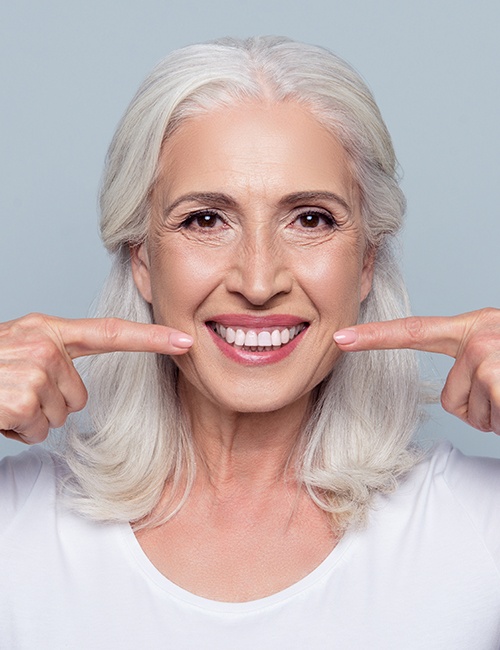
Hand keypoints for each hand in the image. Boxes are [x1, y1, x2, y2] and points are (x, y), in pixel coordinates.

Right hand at [0, 313, 192, 443]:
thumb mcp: (16, 348)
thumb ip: (51, 356)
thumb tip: (75, 390)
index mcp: (47, 330)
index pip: (109, 333)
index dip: (150, 339)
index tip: (184, 341)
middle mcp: (44, 344)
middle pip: (80, 395)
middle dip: (49, 403)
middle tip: (14, 391)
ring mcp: (34, 370)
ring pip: (59, 416)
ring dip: (30, 418)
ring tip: (3, 399)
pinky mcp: (23, 397)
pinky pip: (36, 430)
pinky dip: (15, 431)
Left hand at [334, 308, 499, 434]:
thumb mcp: (499, 351)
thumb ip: (468, 366)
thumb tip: (455, 397)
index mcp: (471, 327)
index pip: (413, 332)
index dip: (374, 336)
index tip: (340, 338)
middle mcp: (476, 336)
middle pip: (448, 398)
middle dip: (476, 409)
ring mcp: (487, 355)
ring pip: (471, 414)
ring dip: (496, 416)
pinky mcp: (497, 377)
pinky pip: (488, 420)